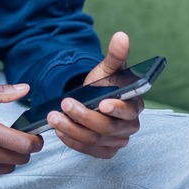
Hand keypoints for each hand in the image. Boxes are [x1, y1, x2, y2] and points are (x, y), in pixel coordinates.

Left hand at [45, 30, 141, 158]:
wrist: (93, 100)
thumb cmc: (104, 84)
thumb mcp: (107, 69)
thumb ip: (115, 55)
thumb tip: (121, 36)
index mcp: (135, 105)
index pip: (128, 111)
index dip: (117, 109)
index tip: (102, 103)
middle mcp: (129, 126)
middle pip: (107, 128)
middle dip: (83, 116)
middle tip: (65, 104)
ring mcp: (117, 141)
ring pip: (94, 140)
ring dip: (72, 128)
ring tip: (54, 116)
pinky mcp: (104, 151)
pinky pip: (87, 150)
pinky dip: (72, 141)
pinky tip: (59, 130)